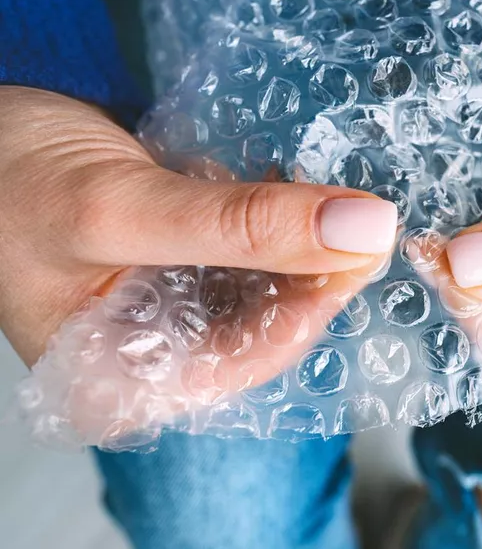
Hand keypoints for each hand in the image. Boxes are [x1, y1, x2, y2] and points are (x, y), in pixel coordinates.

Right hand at [0, 87, 396, 368]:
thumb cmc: (3, 179)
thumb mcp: (122, 209)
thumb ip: (239, 226)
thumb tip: (360, 229)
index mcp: (125, 382)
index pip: (254, 358)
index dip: (317, 301)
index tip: (365, 243)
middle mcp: (152, 355)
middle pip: (265, 320)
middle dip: (312, 265)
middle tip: (356, 209)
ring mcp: (167, 306)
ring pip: (263, 282)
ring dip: (298, 237)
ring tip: (324, 192)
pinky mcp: (177, 262)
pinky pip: (245, 250)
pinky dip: (270, 217)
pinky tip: (283, 185)